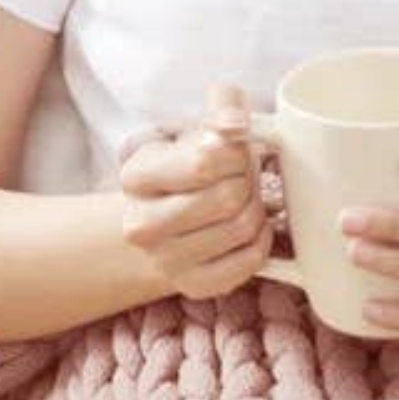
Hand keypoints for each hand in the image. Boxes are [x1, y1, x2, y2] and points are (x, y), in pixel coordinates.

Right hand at [116, 85, 271, 299]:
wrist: (162, 227)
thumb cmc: (185, 174)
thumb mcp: (193, 134)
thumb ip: (219, 113)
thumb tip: (236, 122)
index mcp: (136, 176)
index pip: (206, 162)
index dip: (236, 155)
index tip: (235, 153)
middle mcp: (142, 223)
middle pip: (228, 198)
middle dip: (248, 183)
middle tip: (244, 179)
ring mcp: (166, 260)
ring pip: (242, 229)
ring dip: (257, 211)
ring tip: (245, 202)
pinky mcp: (195, 286)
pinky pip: (251, 260)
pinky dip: (262, 242)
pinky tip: (250, 230)